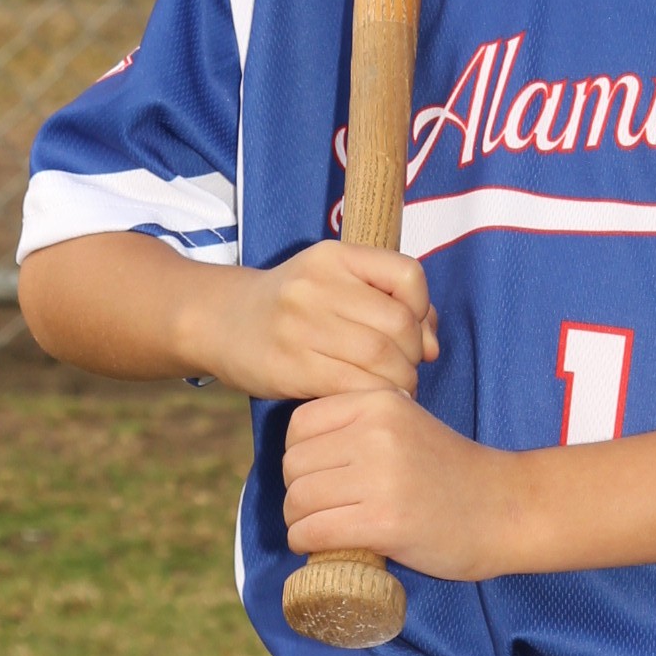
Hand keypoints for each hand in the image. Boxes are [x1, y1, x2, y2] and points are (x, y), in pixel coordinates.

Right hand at [184, 240, 437, 400]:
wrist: (221, 321)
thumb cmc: (293, 307)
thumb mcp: (335, 284)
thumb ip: (390, 303)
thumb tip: (433, 346)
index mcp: (334, 256)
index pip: (408, 275)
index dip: (423, 309)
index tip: (413, 331)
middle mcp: (316, 285)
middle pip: (399, 324)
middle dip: (414, 355)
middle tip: (405, 370)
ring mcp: (300, 325)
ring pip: (381, 358)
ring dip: (400, 380)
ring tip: (392, 387)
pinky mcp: (289, 366)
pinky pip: (353, 385)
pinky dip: (374, 396)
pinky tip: (370, 400)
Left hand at [282, 389, 521, 579]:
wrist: (506, 509)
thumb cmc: (453, 473)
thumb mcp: (407, 426)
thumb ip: (360, 426)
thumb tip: (299, 453)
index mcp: (379, 403)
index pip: (299, 426)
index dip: (299, 456)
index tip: (318, 476)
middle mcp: (376, 433)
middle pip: (294, 465)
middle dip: (298, 492)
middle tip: (321, 509)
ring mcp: (380, 478)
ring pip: (298, 500)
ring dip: (300, 522)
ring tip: (320, 529)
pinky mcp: (384, 522)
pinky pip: (314, 531)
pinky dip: (307, 543)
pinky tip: (320, 546)